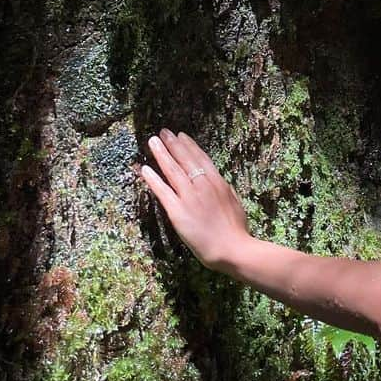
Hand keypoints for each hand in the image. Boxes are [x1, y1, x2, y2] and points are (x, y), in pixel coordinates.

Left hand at [135, 128, 251, 270]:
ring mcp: (189, 198)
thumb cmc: (236, 229)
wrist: (232, 248)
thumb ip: (223, 189)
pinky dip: (153, 179)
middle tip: (163, 132)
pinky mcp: (178, 212)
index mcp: (218, 182)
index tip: (180, 135)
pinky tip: (145, 169)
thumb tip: (217, 180)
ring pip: (172, 171)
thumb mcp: (233, 202)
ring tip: (153, 142)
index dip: (189, 146)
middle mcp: (202, 185)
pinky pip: (163, 192)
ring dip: (162, 155)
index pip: (200, 158)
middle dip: (173, 144)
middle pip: (185, 160)